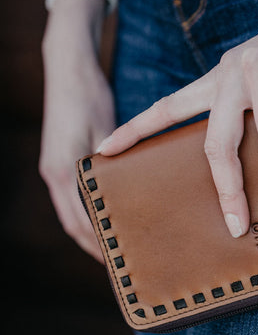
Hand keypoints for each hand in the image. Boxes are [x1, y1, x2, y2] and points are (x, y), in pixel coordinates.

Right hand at [40, 0, 115, 261]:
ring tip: (116, 247)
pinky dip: (87, 214)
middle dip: (94, 247)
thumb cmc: (89, 96)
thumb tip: (126, 194)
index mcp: (63, 171)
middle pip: (73, 224)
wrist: (68, 70)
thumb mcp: (104, 131)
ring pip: (71, 213)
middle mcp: (54, 174)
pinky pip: (73, 199)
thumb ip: (110, 164)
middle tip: (120, 264)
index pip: (80, 223)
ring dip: (90, 232)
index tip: (117, 263)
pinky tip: (109, 216)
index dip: (97, 246)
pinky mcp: (59, 161)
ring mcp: (54, 169)